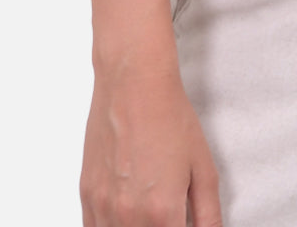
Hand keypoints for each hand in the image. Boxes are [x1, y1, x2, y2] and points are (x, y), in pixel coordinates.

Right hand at [79, 67, 222, 226]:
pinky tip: (127, 215)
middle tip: (169, 214)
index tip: (183, 223)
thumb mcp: (204, 168)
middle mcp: (129, 216)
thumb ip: (209, 215)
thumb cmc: (170, 118)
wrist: (135, 83)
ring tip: (151, 210)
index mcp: (163, 212)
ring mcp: (103, 207)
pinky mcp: (87, 196)